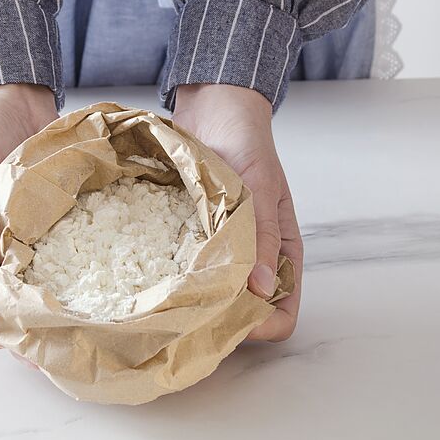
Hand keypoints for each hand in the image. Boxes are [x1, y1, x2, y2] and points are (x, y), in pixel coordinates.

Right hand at [0, 84, 57, 347]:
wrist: (13, 103)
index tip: (6, 341)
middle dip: (18, 333)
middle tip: (50, 352)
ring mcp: (11, 246)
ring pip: (24, 293)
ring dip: (44, 315)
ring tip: (72, 335)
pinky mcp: (39, 233)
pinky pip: (49, 266)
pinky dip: (63, 284)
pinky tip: (88, 297)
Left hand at [172, 84, 302, 341]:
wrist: (215, 113)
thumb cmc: (247, 144)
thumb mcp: (261, 189)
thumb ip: (263, 238)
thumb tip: (260, 290)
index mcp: (282, 253)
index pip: (282, 313)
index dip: (261, 326)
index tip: (229, 318)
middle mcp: (254, 261)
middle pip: (245, 315)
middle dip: (222, 321)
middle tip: (191, 315)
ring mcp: (224, 252)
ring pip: (214, 298)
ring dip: (197, 302)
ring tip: (171, 298)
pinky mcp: (195, 240)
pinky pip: (189, 271)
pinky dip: (177, 278)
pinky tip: (157, 274)